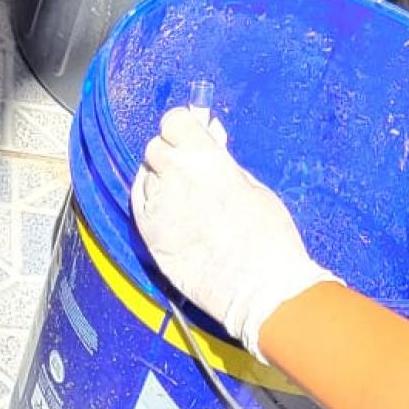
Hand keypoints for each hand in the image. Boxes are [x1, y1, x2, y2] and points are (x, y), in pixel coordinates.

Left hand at [131, 106, 336, 359]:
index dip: (184, 127)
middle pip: (154, 147)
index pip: (173, 121)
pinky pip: (140, 205)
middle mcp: (173, 176)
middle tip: (191, 168)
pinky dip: (152, 203)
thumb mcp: (252, 185)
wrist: (259, 287)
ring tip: (185, 197)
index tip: (193, 136)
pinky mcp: (148, 235)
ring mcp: (157, 207)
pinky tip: (172, 214)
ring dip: (161, 179)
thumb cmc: (268, 235)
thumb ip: (222, 160)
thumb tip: (211, 137)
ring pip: (145, 177)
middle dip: (171, 152)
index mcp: (204, 158)